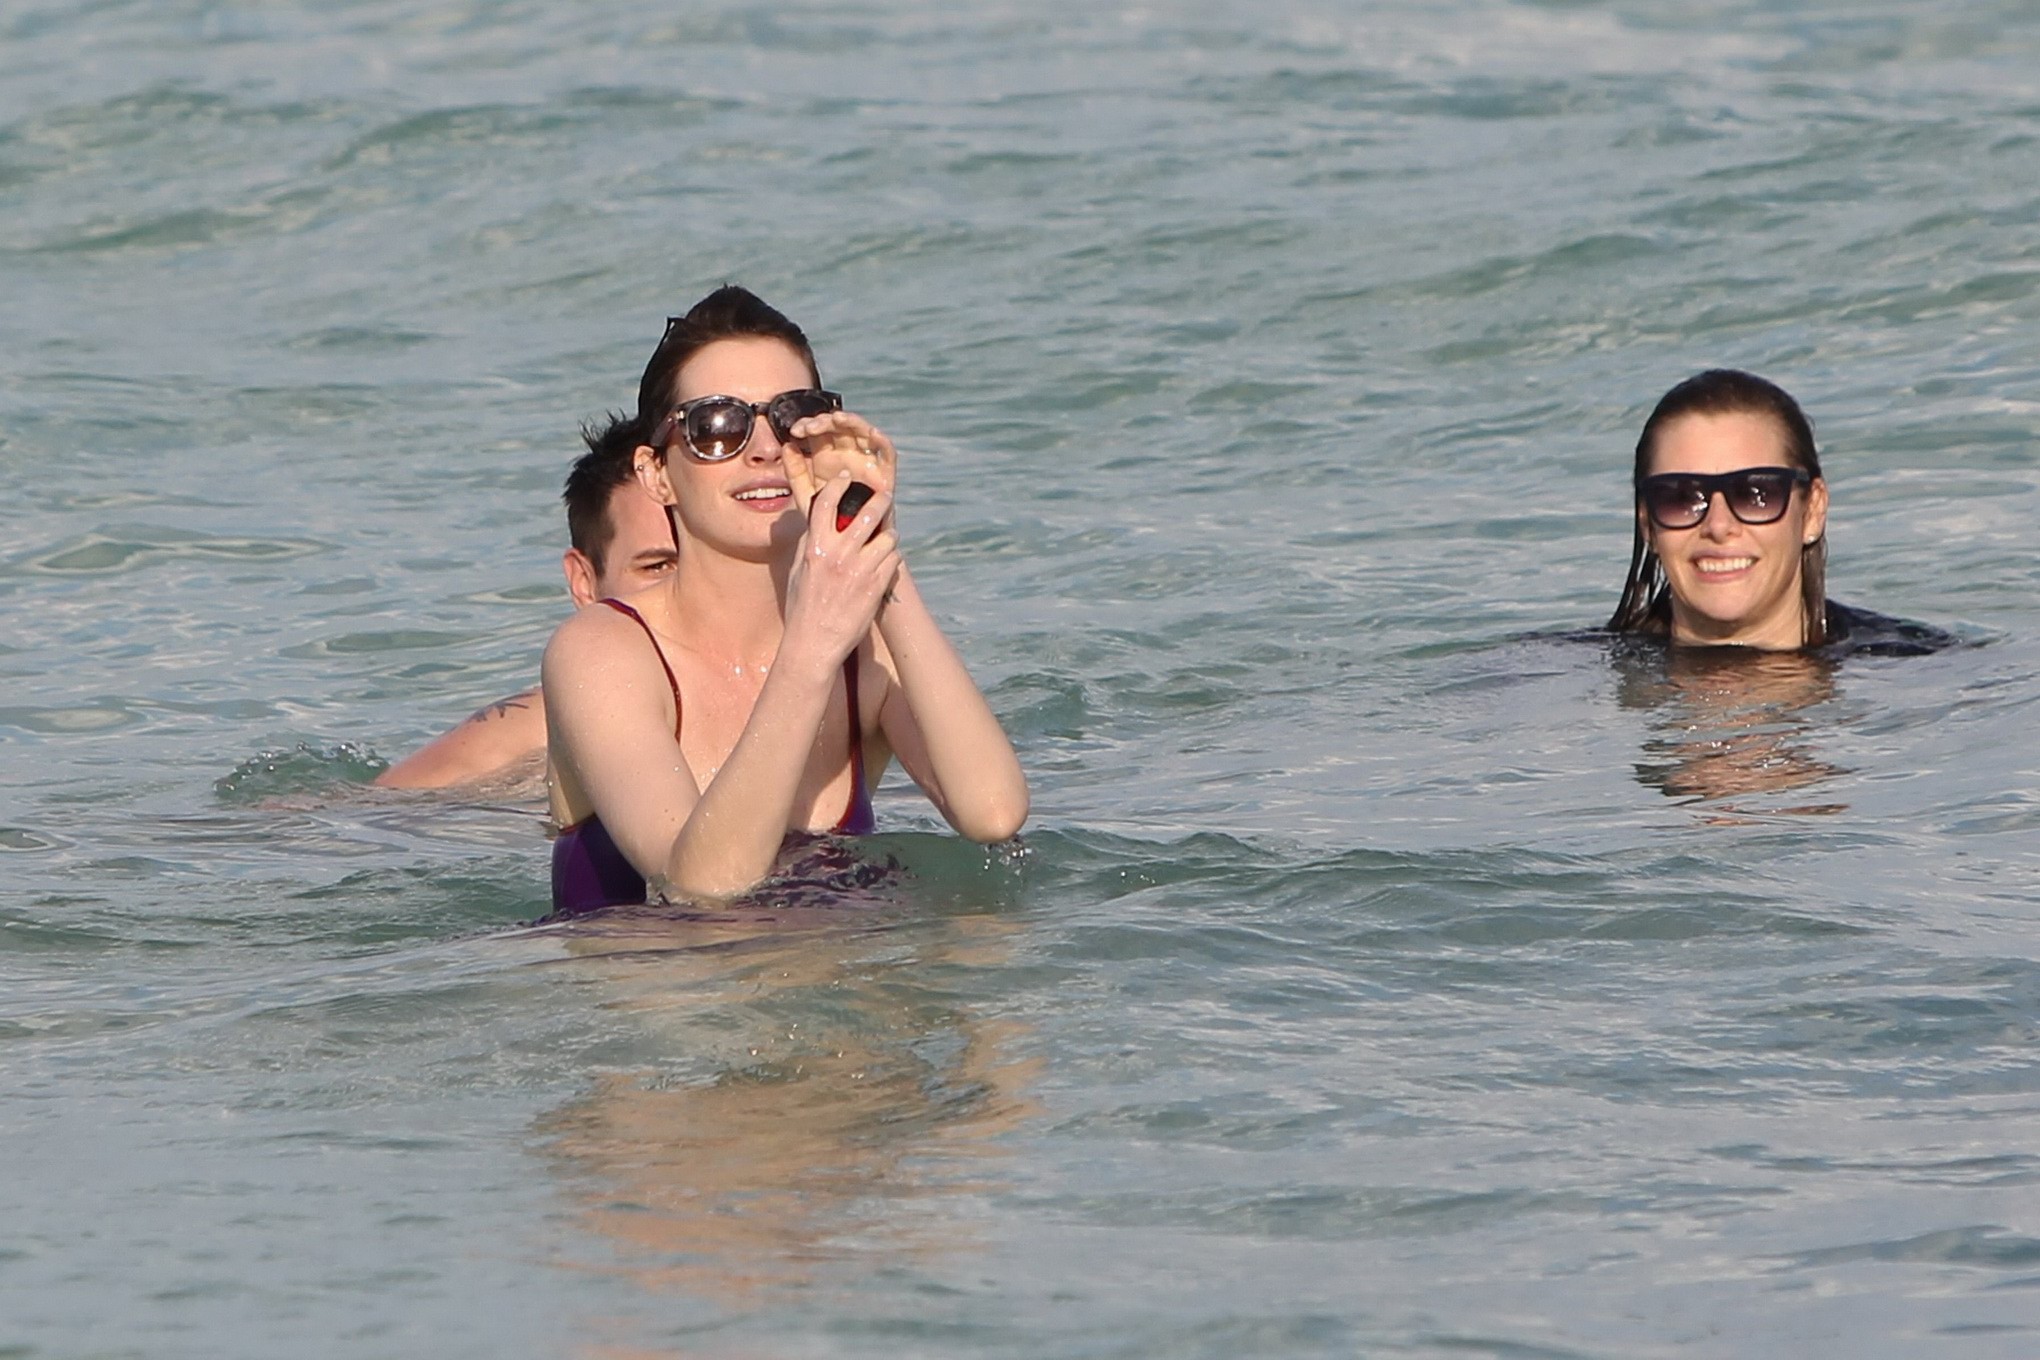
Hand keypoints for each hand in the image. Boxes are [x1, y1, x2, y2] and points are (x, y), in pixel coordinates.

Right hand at [780, 473, 902, 672]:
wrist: (814, 643)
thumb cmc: (802, 609)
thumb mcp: (798, 571)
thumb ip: (809, 544)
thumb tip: (817, 522)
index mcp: (815, 548)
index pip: (827, 504)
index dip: (839, 486)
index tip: (848, 480)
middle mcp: (839, 555)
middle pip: (868, 513)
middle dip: (881, 501)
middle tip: (885, 498)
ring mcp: (860, 570)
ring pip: (888, 537)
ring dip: (889, 535)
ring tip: (887, 538)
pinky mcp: (877, 586)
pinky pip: (894, 560)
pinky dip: (893, 558)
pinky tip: (887, 562)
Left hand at [782, 410, 896, 521]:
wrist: (850, 542)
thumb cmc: (829, 519)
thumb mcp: (806, 495)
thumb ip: (795, 473)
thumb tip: (787, 446)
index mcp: (827, 457)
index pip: (819, 431)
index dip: (808, 425)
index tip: (795, 431)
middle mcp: (847, 455)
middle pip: (839, 427)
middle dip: (825, 422)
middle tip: (811, 427)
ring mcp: (867, 461)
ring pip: (861, 432)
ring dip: (850, 422)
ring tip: (837, 418)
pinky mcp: (885, 473)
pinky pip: (887, 452)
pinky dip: (881, 440)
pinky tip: (871, 432)